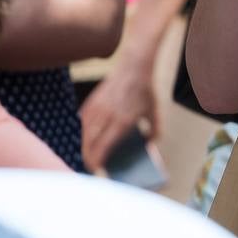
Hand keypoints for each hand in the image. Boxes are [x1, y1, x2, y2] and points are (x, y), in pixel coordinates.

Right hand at [80, 55, 159, 171]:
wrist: (134, 65)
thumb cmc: (145, 90)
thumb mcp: (155, 111)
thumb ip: (155, 131)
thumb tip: (150, 146)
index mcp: (122, 121)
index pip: (103, 147)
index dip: (97, 162)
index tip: (98, 171)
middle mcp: (107, 115)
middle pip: (89, 143)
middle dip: (88, 159)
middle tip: (91, 168)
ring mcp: (97, 107)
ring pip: (83, 133)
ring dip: (83, 147)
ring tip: (88, 157)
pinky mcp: (92, 100)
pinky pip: (82, 121)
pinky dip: (82, 133)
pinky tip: (86, 140)